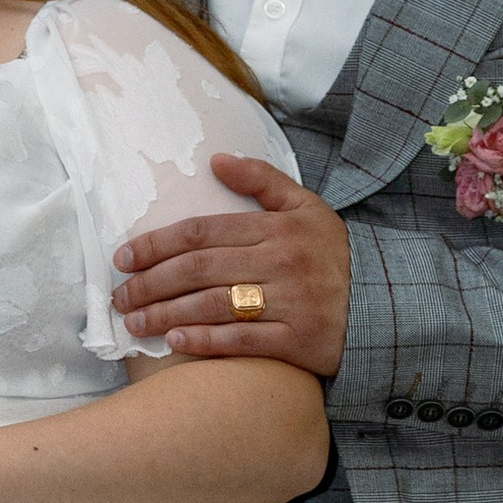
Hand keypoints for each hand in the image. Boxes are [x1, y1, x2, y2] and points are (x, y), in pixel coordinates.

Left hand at [114, 152, 349, 376]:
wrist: (383, 306)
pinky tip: (176, 342)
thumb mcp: (307, 207)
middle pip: (199, 269)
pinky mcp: (299, 341)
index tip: (123, 258)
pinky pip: (243, 340)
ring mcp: (291, 302)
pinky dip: (206, 342)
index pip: (202, 232)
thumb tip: (215, 160)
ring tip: (136, 323)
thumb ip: (261, 180)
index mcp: (277, 227)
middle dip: (151, 283)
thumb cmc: (333, 255)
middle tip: (120, 297)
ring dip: (167, 314)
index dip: (156, 244)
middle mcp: (281, 262)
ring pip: (214, 305)